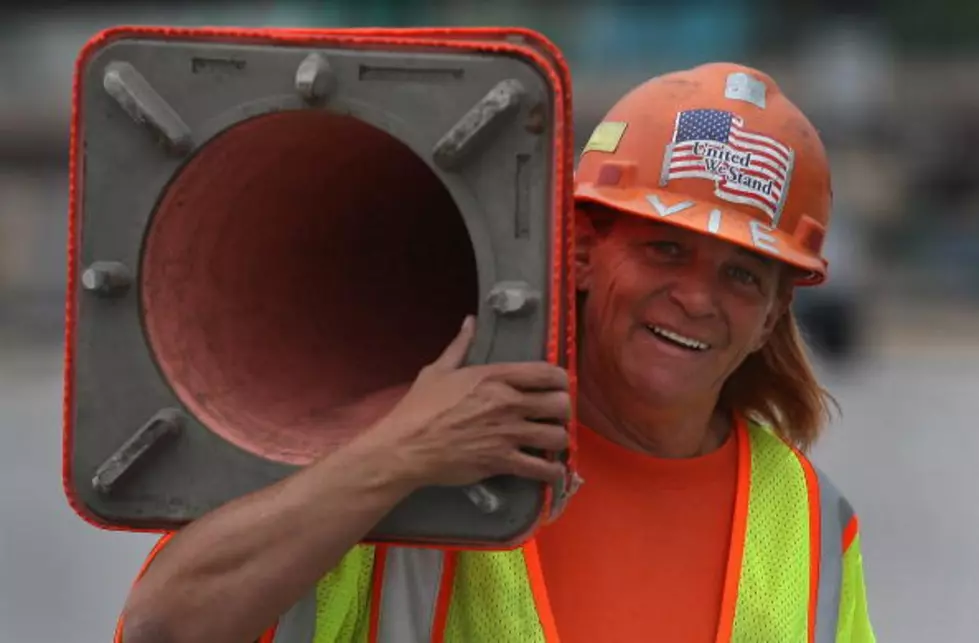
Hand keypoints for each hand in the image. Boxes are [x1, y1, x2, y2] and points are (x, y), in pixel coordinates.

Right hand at [361, 315, 570, 488]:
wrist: (407, 447)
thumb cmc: (419, 407)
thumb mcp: (438, 370)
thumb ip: (460, 346)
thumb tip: (470, 321)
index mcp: (495, 377)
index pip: (547, 373)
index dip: (560, 380)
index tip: (558, 386)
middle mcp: (508, 403)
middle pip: (560, 404)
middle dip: (562, 410)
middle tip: (554, 415)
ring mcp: (508, 434)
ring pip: (557, 436)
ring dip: (558, 439)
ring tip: (552, 440)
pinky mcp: (503, 462)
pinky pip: (541, 468)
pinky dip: (552, 471)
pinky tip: (552, 470)